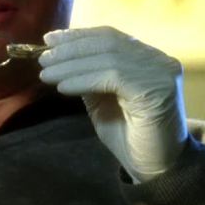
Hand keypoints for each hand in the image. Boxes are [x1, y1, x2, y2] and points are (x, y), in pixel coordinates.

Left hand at [38, 26, 187, 182]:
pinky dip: (83, 80)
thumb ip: (88, 75)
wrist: (155, 168)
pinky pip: (113, 76)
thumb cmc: (128, 135)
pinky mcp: (157, 90)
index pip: (109, 36)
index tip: (49, 38)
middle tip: (42, 57)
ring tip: (46, 73)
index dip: (78, 36)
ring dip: (71, 65)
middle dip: (70, 49)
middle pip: (107, 43)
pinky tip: (62, 87)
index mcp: (148, 58)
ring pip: (107, 58)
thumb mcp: (101, 98)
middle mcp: (160, 60)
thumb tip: (57, 56)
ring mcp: (162, 73)